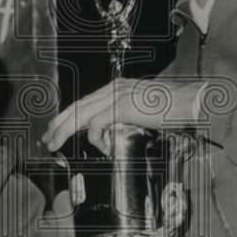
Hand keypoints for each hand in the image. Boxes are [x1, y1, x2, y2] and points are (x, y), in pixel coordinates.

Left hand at [42, 77, 202, 153]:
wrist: (190, 102)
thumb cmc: (172, 109)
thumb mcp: (141, 112)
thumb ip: (123, 119)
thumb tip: (110, 136)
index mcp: (116, 88)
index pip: (83, 102)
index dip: (65, 116)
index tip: (54, 130)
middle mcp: (113, 89)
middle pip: (75, 107)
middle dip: (56, 124)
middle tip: (46, 140)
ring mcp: (116, 96)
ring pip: (79, 115)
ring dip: (63, 132)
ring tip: (56, 146)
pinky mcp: (121, 107)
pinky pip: (97, 126)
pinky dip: (97, 140)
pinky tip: (106, 149)